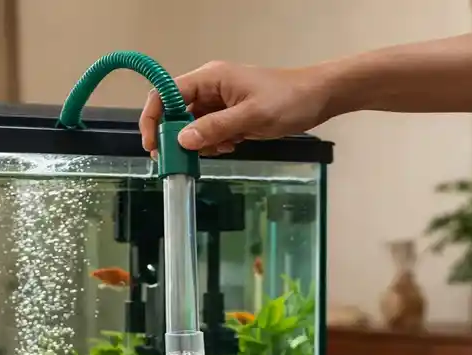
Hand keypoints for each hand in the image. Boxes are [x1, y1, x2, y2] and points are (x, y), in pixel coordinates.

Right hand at [139, 62, 332, 157]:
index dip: (154, 118)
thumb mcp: (251, 116)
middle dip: (176, 137)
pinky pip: (209, 132)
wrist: (318, 98)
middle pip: (175, 112)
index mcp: (210, 78)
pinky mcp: (229, 115)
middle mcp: (210, 88)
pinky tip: (231, 146)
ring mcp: (219, 102)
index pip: (166, 94)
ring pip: (192, 126)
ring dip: (199, 143)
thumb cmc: (289, 99)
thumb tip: (183, 140)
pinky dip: (214, 143)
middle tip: (180, 159)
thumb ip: (216, 128)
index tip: (154, 144)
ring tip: (221, 148)